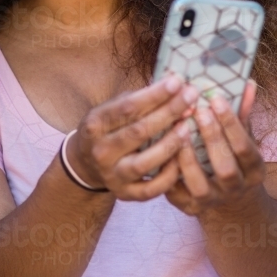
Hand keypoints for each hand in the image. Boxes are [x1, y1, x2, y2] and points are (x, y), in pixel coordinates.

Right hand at [66, 75, 197, 200]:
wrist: (85, 164)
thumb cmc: (107, 128)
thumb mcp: (112, 110)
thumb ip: (139, 100)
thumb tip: (173, 88)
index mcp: (95, 125)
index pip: (126, 107)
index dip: (153, 95)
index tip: (177, 82)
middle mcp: (100, 151)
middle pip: (138, 131)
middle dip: (168, 112)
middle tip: (191, 97)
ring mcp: (112, 174)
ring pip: (144, 162)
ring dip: (170, 144)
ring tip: (187, 126)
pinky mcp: (124, 194)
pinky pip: (151, 189)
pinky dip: (168, 175)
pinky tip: (181, 159)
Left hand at [165, 79, 266, 216]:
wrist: (228, 202)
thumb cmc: (232, 158)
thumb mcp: (242, 139)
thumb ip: (242, 114)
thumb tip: (247, 82)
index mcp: (254, 170)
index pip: (245, 147)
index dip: (231, 124)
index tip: (215, 98)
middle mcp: (235, 189)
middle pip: (225, 168)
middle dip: (211, 138)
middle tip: (196, 110)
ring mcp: (212, 201)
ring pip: (200, 185)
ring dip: (188, 158)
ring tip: (177, 130)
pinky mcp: (189, 208)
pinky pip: (177, 194)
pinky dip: (168, 174)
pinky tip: (159, 152)